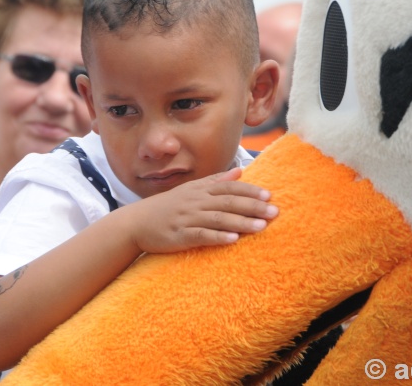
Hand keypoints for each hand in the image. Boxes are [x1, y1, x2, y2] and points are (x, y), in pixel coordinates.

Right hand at [123, 167, 277, 252]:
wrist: (137, 222)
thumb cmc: (167, 207)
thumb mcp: (190, 190)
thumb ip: (216, 181)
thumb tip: (240, 171)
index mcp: (200, 190)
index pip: (229, 187)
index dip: (249, 190)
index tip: (269, 195)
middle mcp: (195, 202)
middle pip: (228, 202)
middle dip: (252, 206)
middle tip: (274, 211)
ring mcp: (187, 218)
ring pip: (218, 219)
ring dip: (241, 222)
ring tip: (262, 226)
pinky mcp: (180, 235)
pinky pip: (201, 236)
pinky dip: (218, 237)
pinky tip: (233, 240)